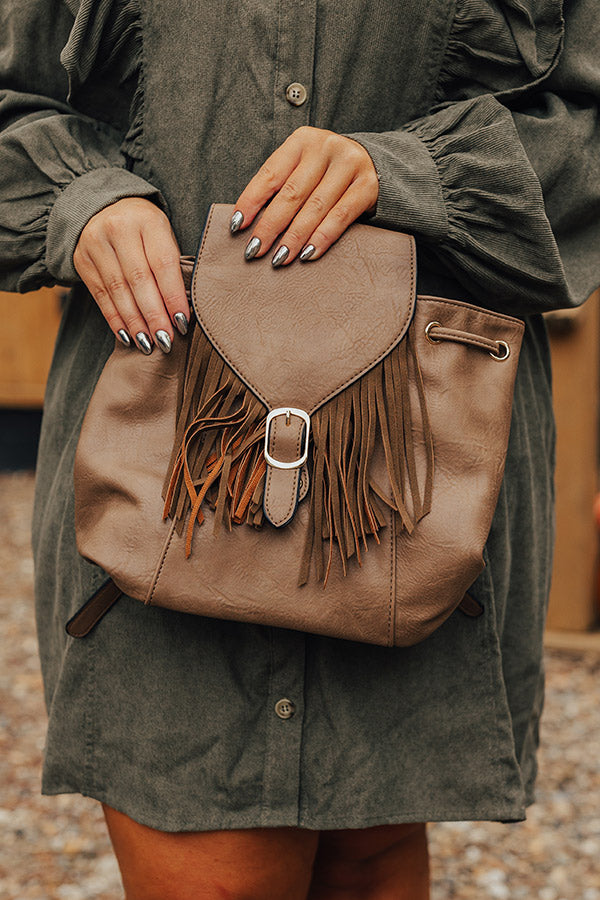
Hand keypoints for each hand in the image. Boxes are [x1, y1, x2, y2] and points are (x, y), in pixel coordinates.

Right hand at [73, 197, 189, 353]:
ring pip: (118, 290)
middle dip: (154, 315)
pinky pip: (100, 295)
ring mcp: (96, 243)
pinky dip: (115, 319)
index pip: (163, 264)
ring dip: (134, 322)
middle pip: (139, 280)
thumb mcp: (162, 234)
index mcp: (148, 221)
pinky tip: (128, 336)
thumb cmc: (144, 228)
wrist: (102, 207)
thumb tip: (181, 313)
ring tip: (148, 344)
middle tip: (165, 340)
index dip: (173, 296)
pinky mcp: (82, 259)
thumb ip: (171, 266)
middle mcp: (119, 229)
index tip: (182, 323)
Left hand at [231, 126, 378, 264]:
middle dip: (270, 226)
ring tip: (279, 258)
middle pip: (291, 193)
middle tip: (254, 251)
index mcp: (301, 140)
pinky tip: (307, 254)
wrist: (376, 163)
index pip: (270, 174)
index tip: (237, 226)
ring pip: (315, 207)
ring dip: (294, 237)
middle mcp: (325, 147)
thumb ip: (282, 186)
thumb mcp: (304, 168)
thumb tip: (248, 224)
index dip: (251, 201)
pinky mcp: (367, 184)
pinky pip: (341, 215)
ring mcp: (348, 164)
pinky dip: (322, 238)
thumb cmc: (327, 173)